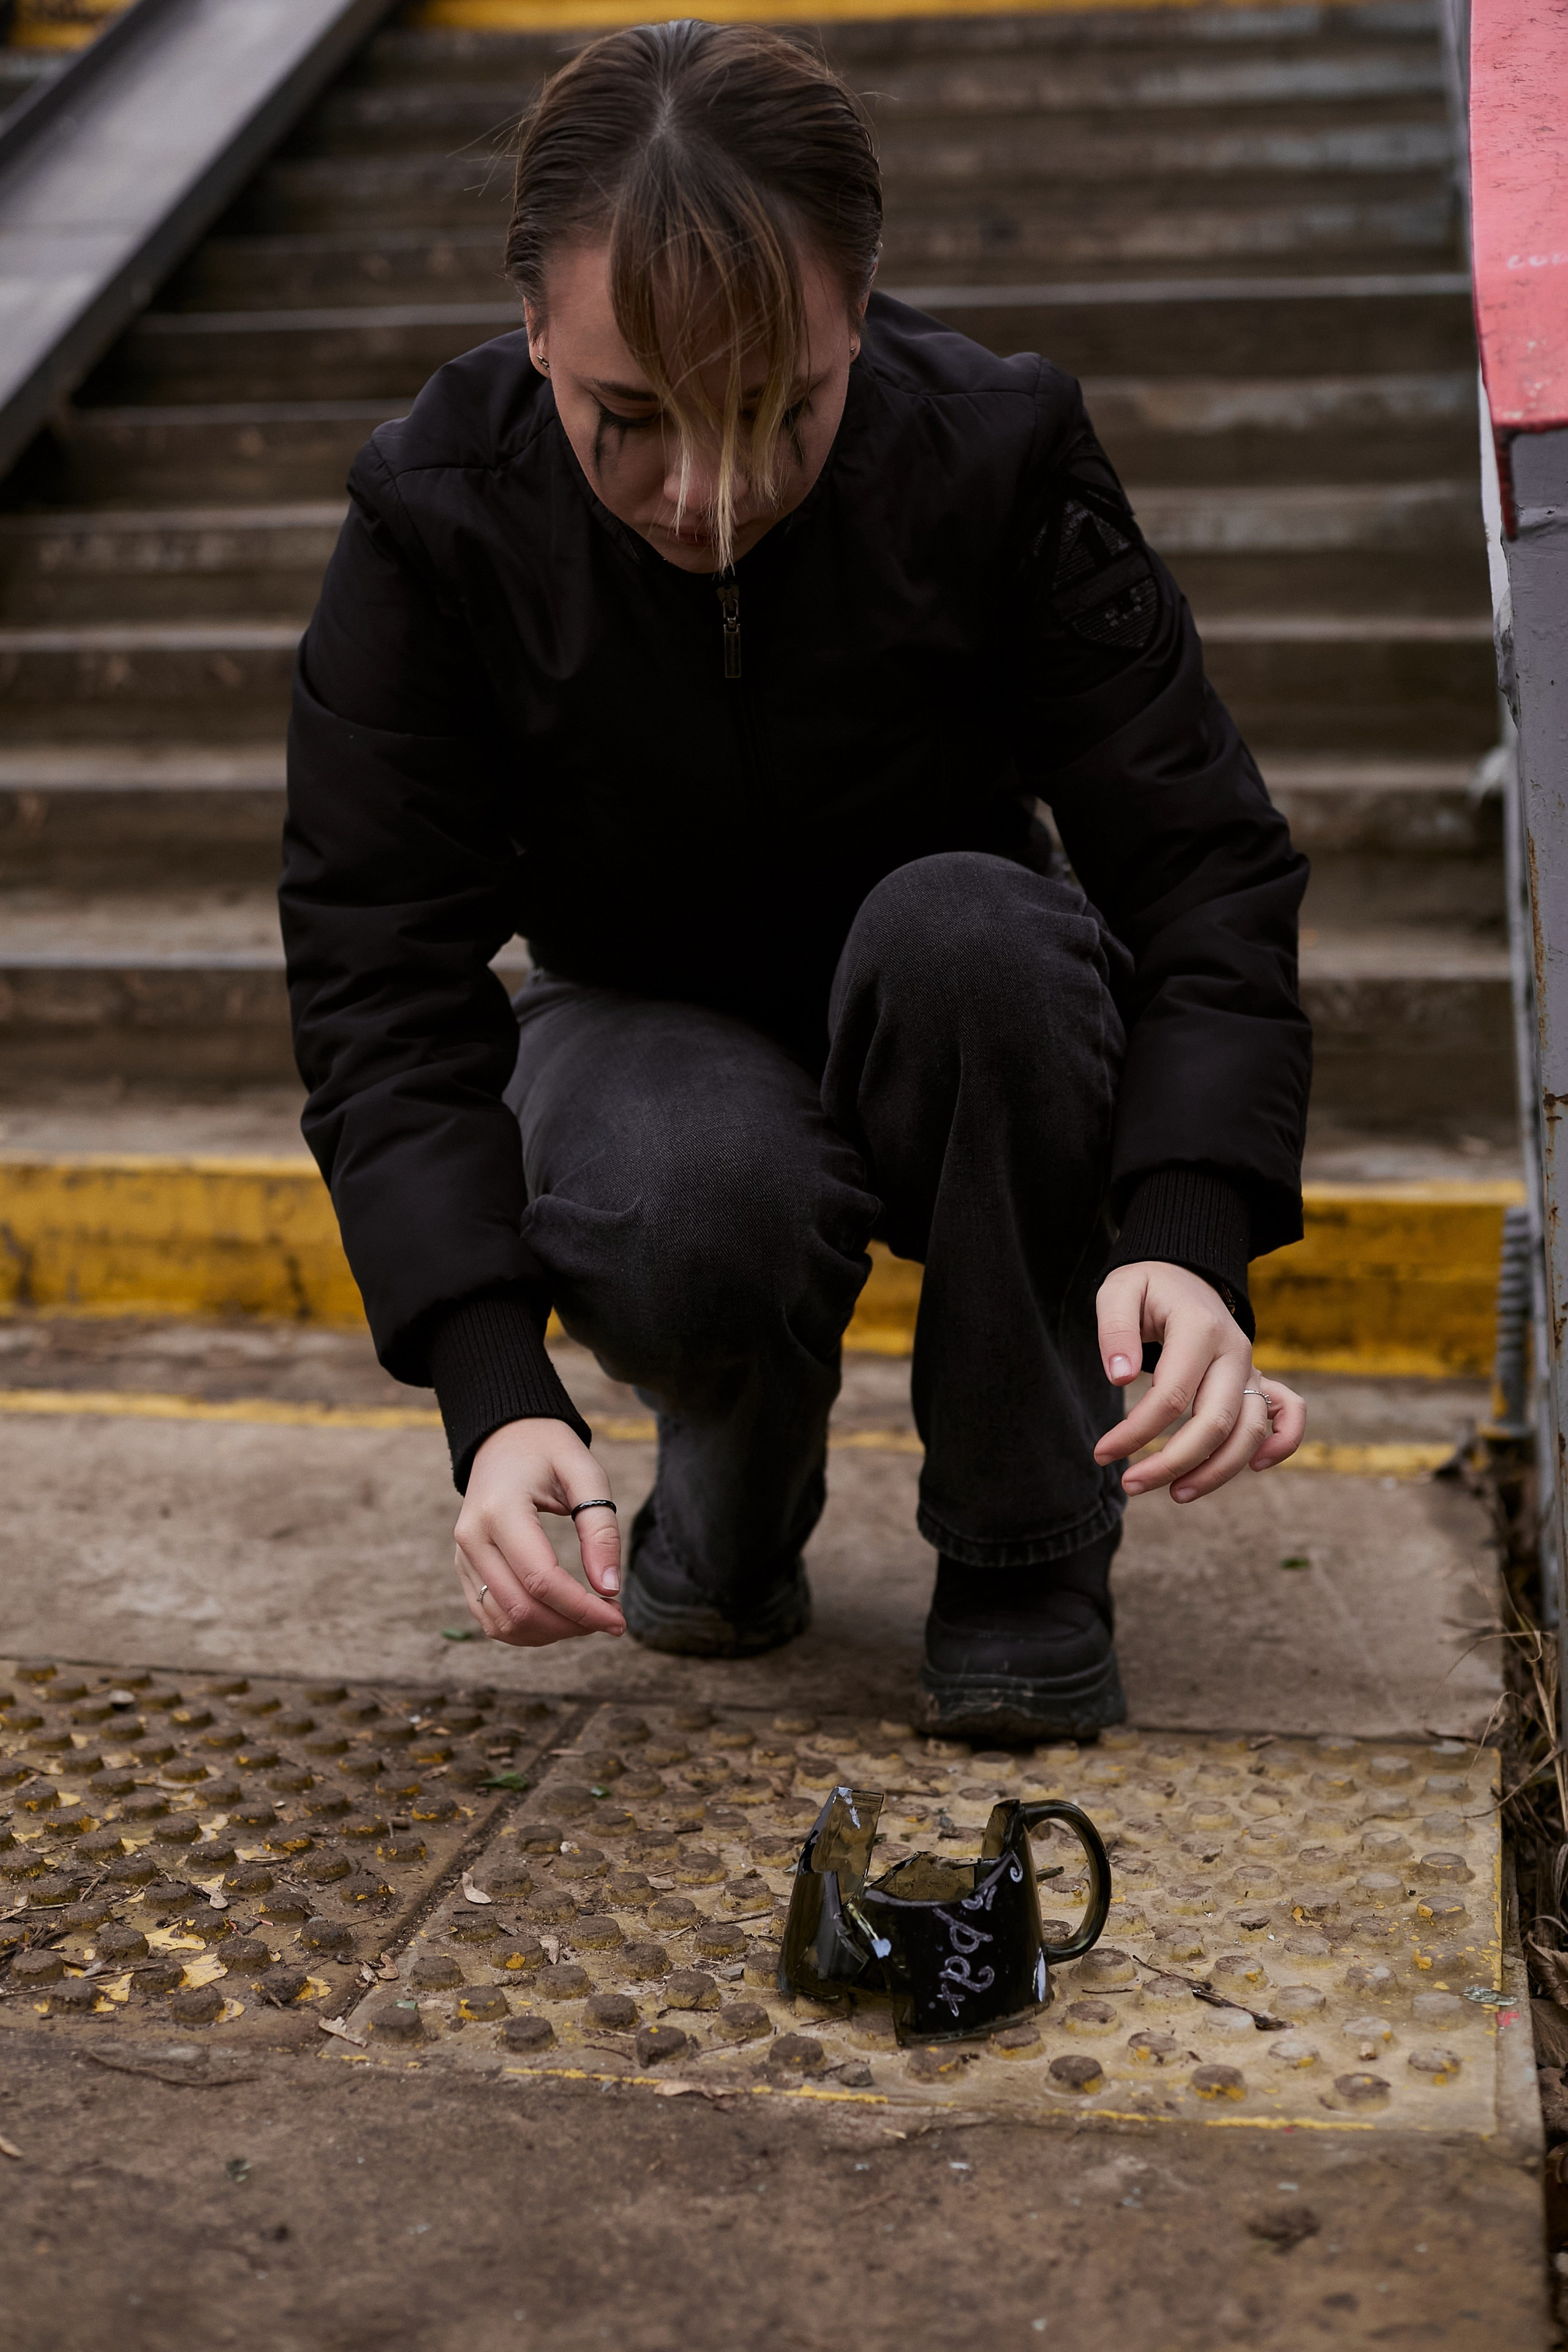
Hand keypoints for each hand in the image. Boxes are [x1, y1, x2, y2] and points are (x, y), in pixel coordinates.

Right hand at [453, 1418, 624, 1645]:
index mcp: (500, 1510)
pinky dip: (527, 1629)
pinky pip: (490, 1617)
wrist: (505, 1437)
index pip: (542, 1580)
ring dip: (551, 1633)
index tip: (619, 1618)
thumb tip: (609, 1587)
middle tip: (612, 1618)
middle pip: (521, 1609)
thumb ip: (599, 1529)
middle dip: (572, 1624)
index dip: (583, 1608)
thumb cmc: (550, 1451)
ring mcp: (462, 1556)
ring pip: (503, 1622)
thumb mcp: (586, 1474)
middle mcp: (472, 1538)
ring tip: (588, 1617)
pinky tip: (560, 1616)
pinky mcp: (464, 1568)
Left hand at [1093, 1261, 1304, 1502]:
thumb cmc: (1147, 1287)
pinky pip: (1289, 1414)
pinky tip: (1255, 1467)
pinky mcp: (1258, 1379)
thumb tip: (1120, 1377)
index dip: (1136, 1433)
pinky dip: (1282, 1443)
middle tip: (1130, 1484)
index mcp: (1199, 1329)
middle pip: (1215, 1423)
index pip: (1171, 1396)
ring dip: (1217, 1472)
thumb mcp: (1119, 1290)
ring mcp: (1251, 1368)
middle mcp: (1234, 1352)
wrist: (1184, 1272)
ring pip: (1249, 1432)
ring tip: (1174, 1494)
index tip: (1103, 1453)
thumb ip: (1115, 1329)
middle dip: (1172, 1463)